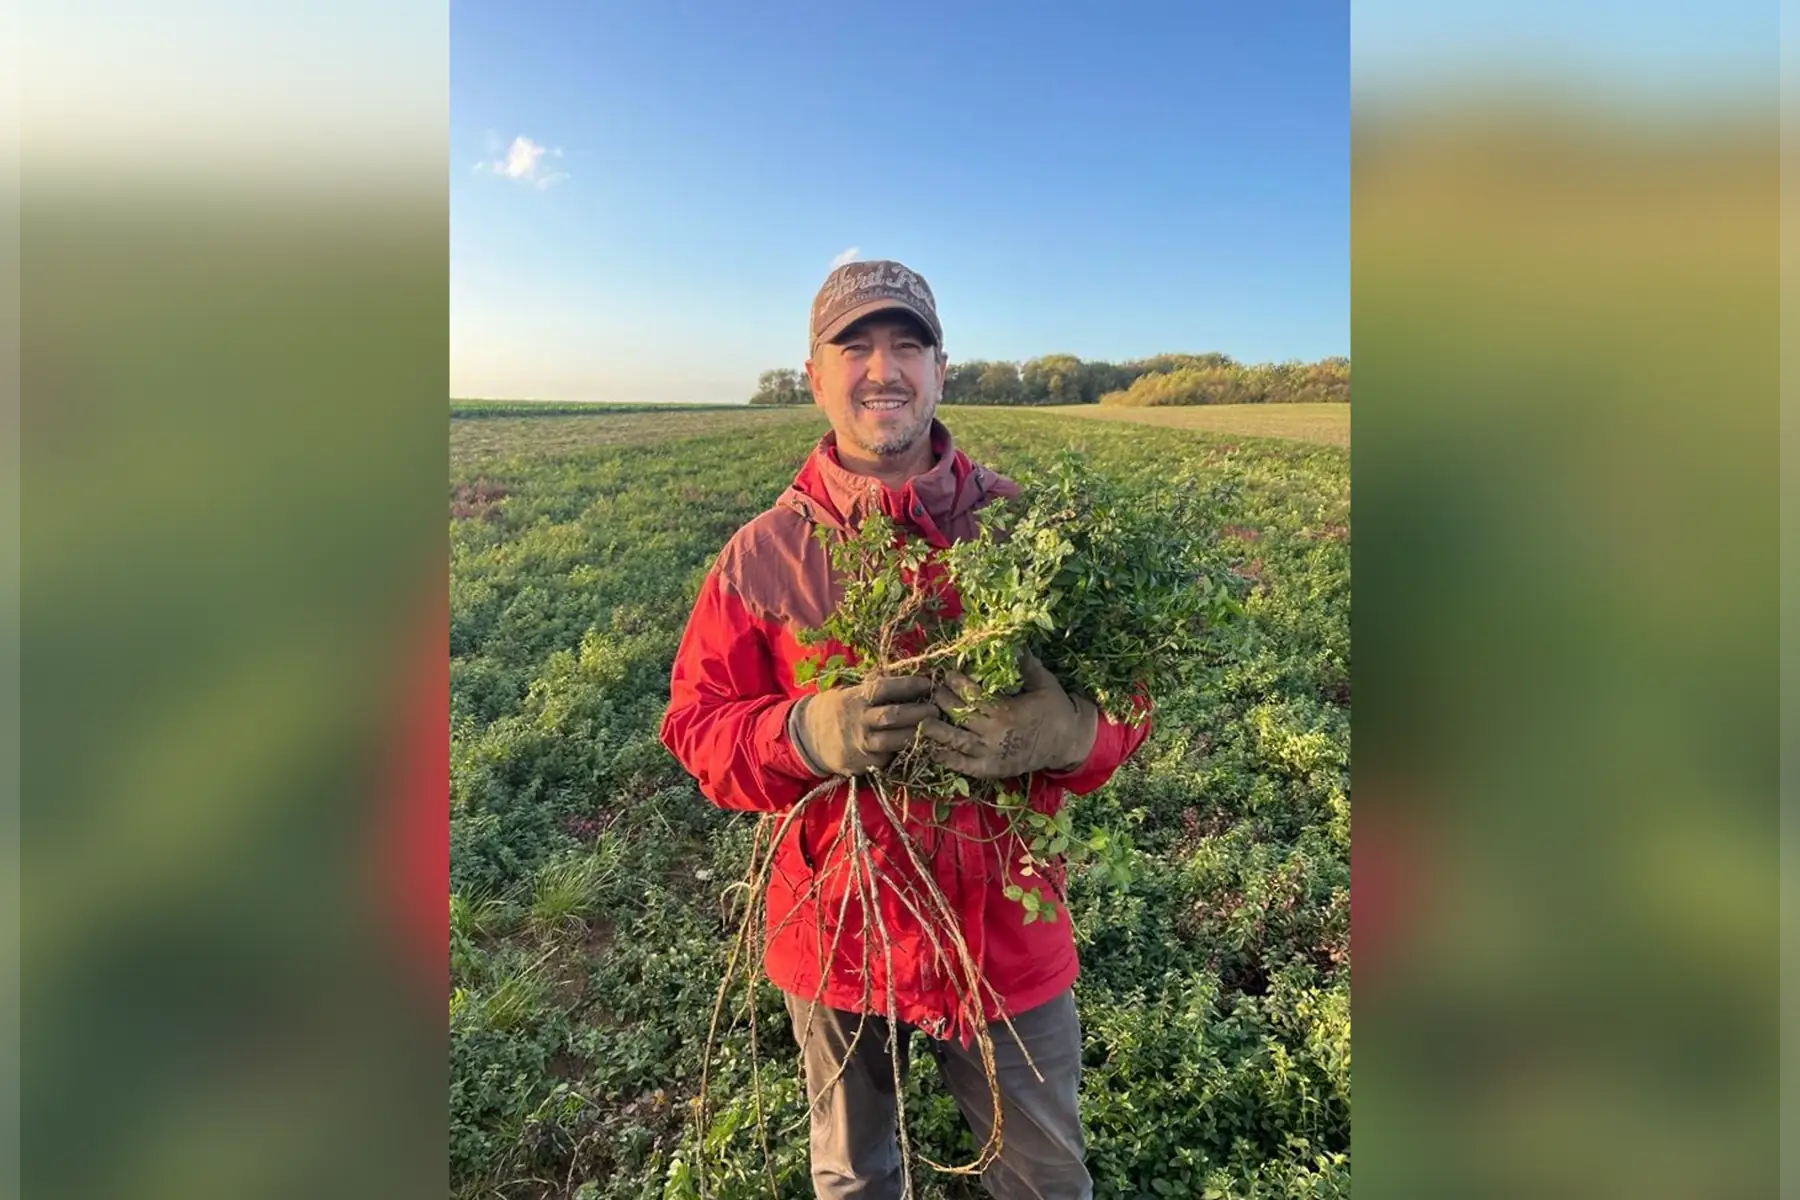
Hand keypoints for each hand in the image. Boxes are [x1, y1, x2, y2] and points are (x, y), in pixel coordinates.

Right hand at [789, 674, 938, 777]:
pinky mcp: (861, 764)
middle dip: (918, 713)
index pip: (885, 688)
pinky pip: (886, 759)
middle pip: (892, 716)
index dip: (909, 685)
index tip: (930, 683)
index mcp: (856, 698)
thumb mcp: (850, 691)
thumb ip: (873, 684)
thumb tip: (902, 669)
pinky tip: (919, 748)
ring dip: (916, 736)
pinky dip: (902, 753)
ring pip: (892, 741)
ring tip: (935, 731)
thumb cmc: (838, 709)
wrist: (808, 738)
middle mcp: (858, 721)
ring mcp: (860, 744)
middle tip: (938, 710)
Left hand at [919, 653, 1098, 779]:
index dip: (956, 683)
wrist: (1068, 743)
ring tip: (920, 719)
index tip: (946, 674)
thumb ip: (1027, 664)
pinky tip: (929, 748)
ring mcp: (991, 754)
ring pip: (955, 741)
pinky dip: (944, 757)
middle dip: (942, 701)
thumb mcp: (1044, 683)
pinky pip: (962, 765)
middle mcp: (995, 734)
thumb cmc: (1055, 709)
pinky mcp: (989, 770)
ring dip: (936, 730)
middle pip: (960, 715)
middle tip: (930, 690)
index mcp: (1007, 711)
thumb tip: (1014, 641)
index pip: (973, 695)